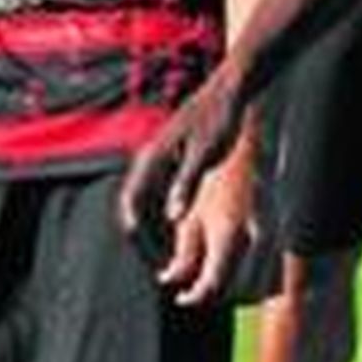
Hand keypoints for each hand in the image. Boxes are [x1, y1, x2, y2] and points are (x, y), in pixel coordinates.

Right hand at [118, 64, 252, 302]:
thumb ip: (186, 185)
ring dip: (151, 233)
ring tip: (167, 262)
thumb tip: (173, 220)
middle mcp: (149, 161)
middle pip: (132, 209)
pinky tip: (179, 237)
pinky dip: (162, 221)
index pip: (132, 205)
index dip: (138, 236)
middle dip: (142, 241)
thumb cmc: (220, 119)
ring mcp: (158, 162)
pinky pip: (157, 198)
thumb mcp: (205, 154)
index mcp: (152, 159)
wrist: (229, 91)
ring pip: (144, 206)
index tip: (153, 261)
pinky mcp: (170, 162)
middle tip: (159, 269)